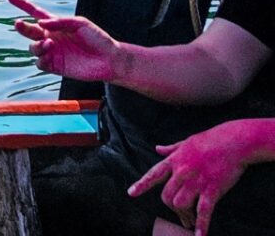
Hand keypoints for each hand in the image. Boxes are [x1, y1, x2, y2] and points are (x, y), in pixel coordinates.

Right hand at [8, 0, 119, 80]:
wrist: (109, 59)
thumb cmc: (97, 38)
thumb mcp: (80, 23)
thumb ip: (60, 21)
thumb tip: (40, 22)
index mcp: (55, 25)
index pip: (35, 13)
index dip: (23, 5)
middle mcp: (50, 37)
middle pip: (30, 31)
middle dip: (22, 27)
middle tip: (19, 23)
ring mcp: (52, 52)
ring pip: (33, 47)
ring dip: (36, 45)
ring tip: (49, 43)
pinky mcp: (55, 66)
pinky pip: (40, 63)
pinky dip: (40, 58)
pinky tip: (48, 54)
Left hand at [128, 121, 257, 235]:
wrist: (234, 141)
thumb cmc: (211, 139)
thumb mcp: (186, 142)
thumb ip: (171, 149)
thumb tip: (157, 148)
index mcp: (174, 160)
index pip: (153, 174)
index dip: (142, 185)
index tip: (131, 194)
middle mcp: (182, 172)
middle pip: (166, 196)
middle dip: (171, 207)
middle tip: (180, 214)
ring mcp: (197, 181)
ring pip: (180, 204)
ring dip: (184, 214)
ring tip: (189, 221)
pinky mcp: (213, 189)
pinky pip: (204, 211)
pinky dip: (201, 225)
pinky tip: (199, 235)